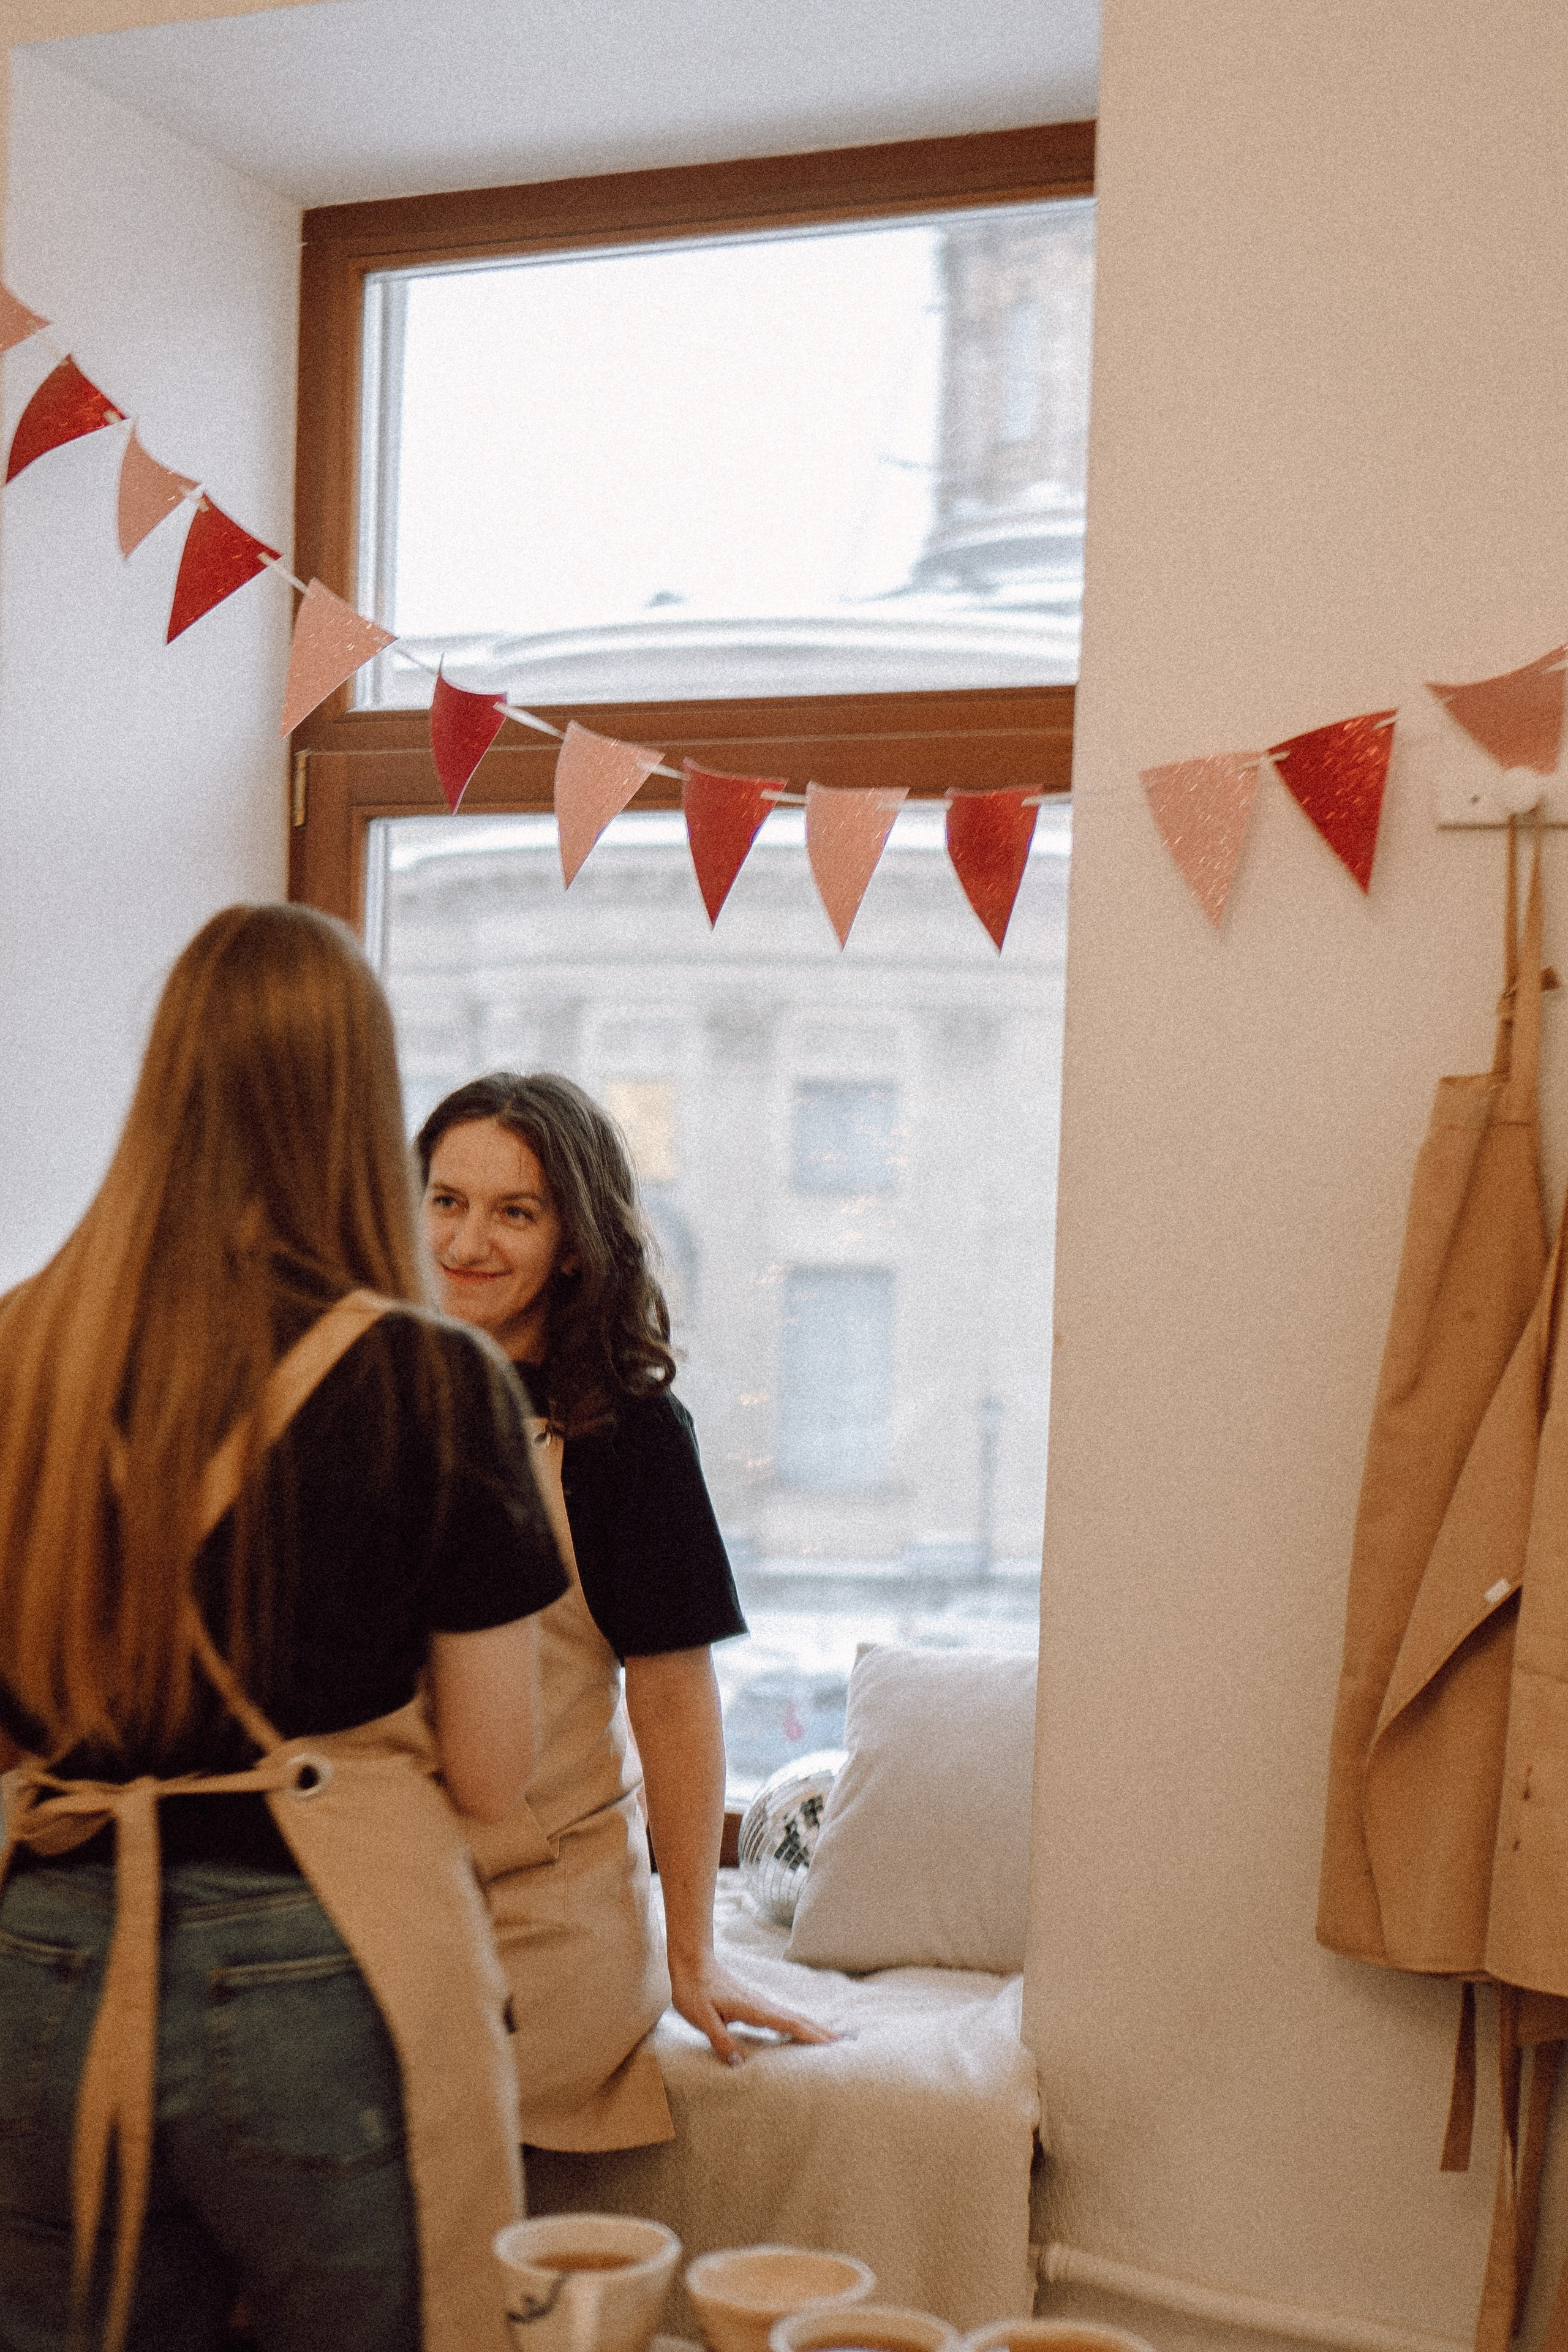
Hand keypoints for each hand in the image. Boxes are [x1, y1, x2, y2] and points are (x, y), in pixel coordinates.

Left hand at [668, 1952, 837, 2067]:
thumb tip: (739, 2064)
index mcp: (752, 2008)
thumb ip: (720, 2039)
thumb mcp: (701, 2018)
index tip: (831, 2043)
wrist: (692, 1963)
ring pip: (791, 2016)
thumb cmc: (694, 1990)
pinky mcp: (754, 2004)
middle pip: (796, 2018)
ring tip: (831, 2038)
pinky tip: (800, 2030)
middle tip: (845, 2042)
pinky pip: (782, 2016)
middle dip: (820, 2031)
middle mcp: (761, 2004)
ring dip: (812, 2027)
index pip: (787, 2022)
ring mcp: (759, 2002)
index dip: (809, 2034)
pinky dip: (798, 2023)